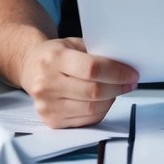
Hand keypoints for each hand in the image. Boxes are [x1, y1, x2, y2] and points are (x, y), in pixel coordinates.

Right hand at [18, 36, 138, 127]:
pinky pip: (86, 120)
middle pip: (94, 91)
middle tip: (129, 82)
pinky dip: (101, 111)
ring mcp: (47, 104)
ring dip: (111, 100)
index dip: (117, 73)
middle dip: (118, 87)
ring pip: (92, 108)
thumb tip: (125, 66)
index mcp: (53, 58)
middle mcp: (46, 83)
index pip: (92, 69)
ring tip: (116, 90)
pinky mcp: (51, 120)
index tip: (132, 74)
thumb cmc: (55, 55)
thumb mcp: (73, 44)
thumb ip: (96, 53)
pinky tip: (103, 101)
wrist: (31, 67)